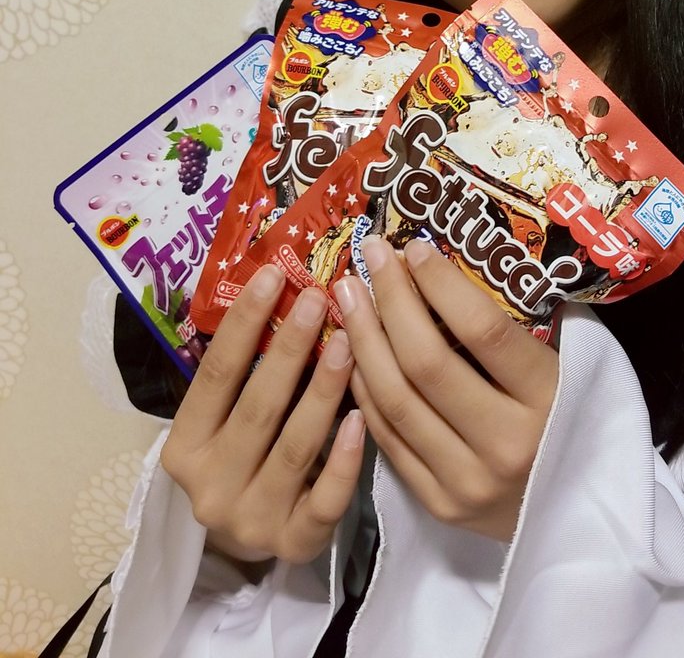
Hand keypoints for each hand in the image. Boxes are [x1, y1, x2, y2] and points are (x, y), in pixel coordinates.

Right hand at [161, 265, 364, 566]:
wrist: (244, 539)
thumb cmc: (240, 456)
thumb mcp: (224, 418)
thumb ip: (246, 372)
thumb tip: (282, 288)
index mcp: (184, 447)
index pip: (215, 376)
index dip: (244, 323)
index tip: (272, 275)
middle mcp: (211, 487)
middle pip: (259, 408)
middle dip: (291, 348)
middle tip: (319, 298)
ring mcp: (252, 519)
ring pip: (296, 447)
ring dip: (325, 390)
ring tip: (351, 341)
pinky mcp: (295, 544)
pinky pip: (325, 499)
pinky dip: (345, 459)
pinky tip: (363, 418)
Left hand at [333, 237, 558, 541]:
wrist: (580, 516)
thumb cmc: (573, 420)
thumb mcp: (568, 369)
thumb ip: (518, 329)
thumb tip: (453, 264)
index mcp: (550, 401)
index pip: (484, 331)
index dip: (441, 284)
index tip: (414, 247)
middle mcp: (507, 444)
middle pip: (427, 362)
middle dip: (391, 300)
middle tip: (371, 255)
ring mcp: (467, 480)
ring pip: (396, 400)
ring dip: (364, 339)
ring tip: (348, 294)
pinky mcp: (439, 505)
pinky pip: (387, 437)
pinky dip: (364, 388)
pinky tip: (352, 349)